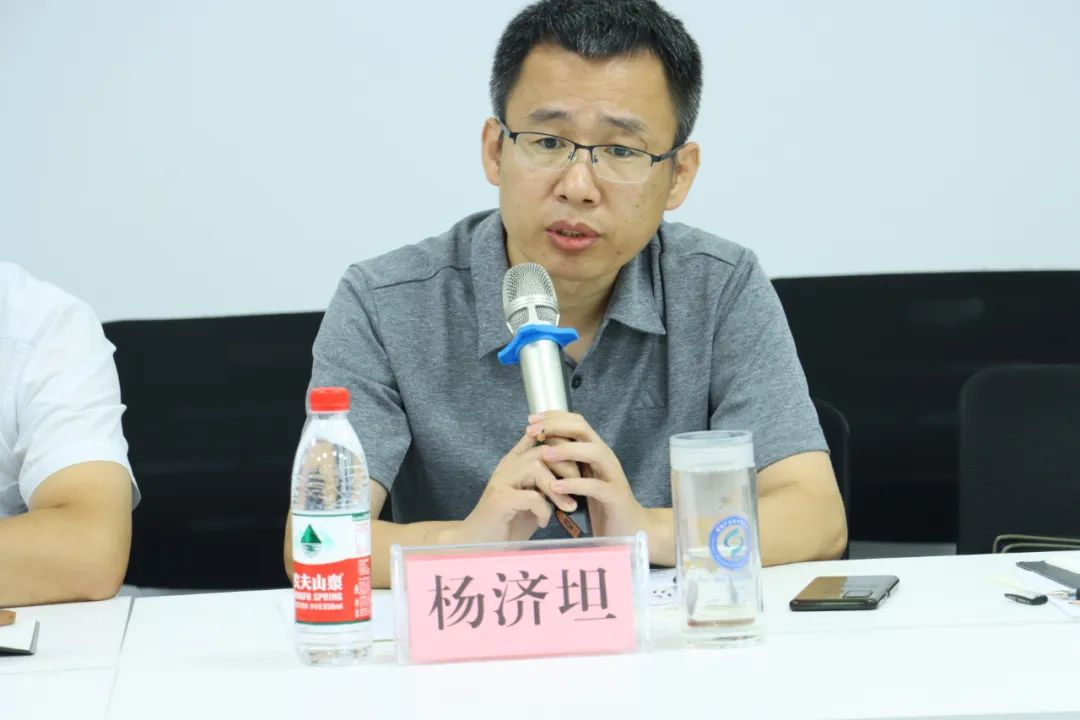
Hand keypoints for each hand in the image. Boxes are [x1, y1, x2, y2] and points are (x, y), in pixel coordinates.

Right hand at [448, 432, 580, 544]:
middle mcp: (507, 467)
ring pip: (536, 467)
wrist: (478, 543)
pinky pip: (531, 496)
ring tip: (568, 506)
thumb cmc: (508, 523)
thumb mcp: (532, 498)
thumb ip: (547, 483)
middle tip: (580, 486)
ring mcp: (501, 482)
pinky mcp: (499, 500)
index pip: (539, 436)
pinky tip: (544, 522)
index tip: (581, 461)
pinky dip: (543, 510)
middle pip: (543, 449)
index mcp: (515, 462)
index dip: (562, 442)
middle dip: (567, 466)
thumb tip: (578, 473)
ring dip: (557, 488)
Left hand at [526, 411, 649, 538]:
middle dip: (556, 426)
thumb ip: (566, 463)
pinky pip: (595, 486)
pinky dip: (574, 484)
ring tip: (543, 454)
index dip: (554, 417)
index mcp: (596, 451)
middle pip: (583, 430)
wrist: (630, 528)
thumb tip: (541, 446)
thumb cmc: (600, 503)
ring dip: (566, 450)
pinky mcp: (615, 497)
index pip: (577, 423)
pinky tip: (555, 486)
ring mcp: (613, 476)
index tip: (530, 420)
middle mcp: (605, 458)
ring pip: (593, 452)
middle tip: (531, 432)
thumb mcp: (581, 478)